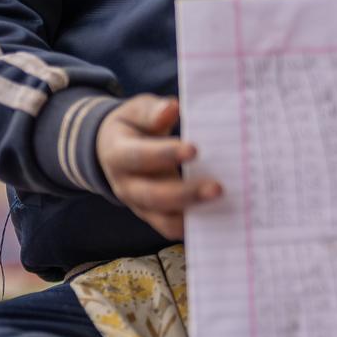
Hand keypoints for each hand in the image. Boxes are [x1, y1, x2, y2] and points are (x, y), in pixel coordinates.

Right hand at [99, 95, 221, 239]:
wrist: (112, 151)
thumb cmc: (133, 126)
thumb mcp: (136, 112)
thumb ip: (152, 111)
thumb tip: (171, 108)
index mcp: (117, 154)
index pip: (138, 156)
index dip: (165, 154)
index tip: (194, 149)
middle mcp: (125, 185)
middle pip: (152, 195)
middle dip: (186, 193)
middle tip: (218, 188)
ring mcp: (139, 205)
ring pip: (164, 219)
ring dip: (194, 213)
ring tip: (224, 204)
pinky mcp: (154, 217)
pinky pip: (173, 228)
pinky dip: (196, 226)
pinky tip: (221, 217)